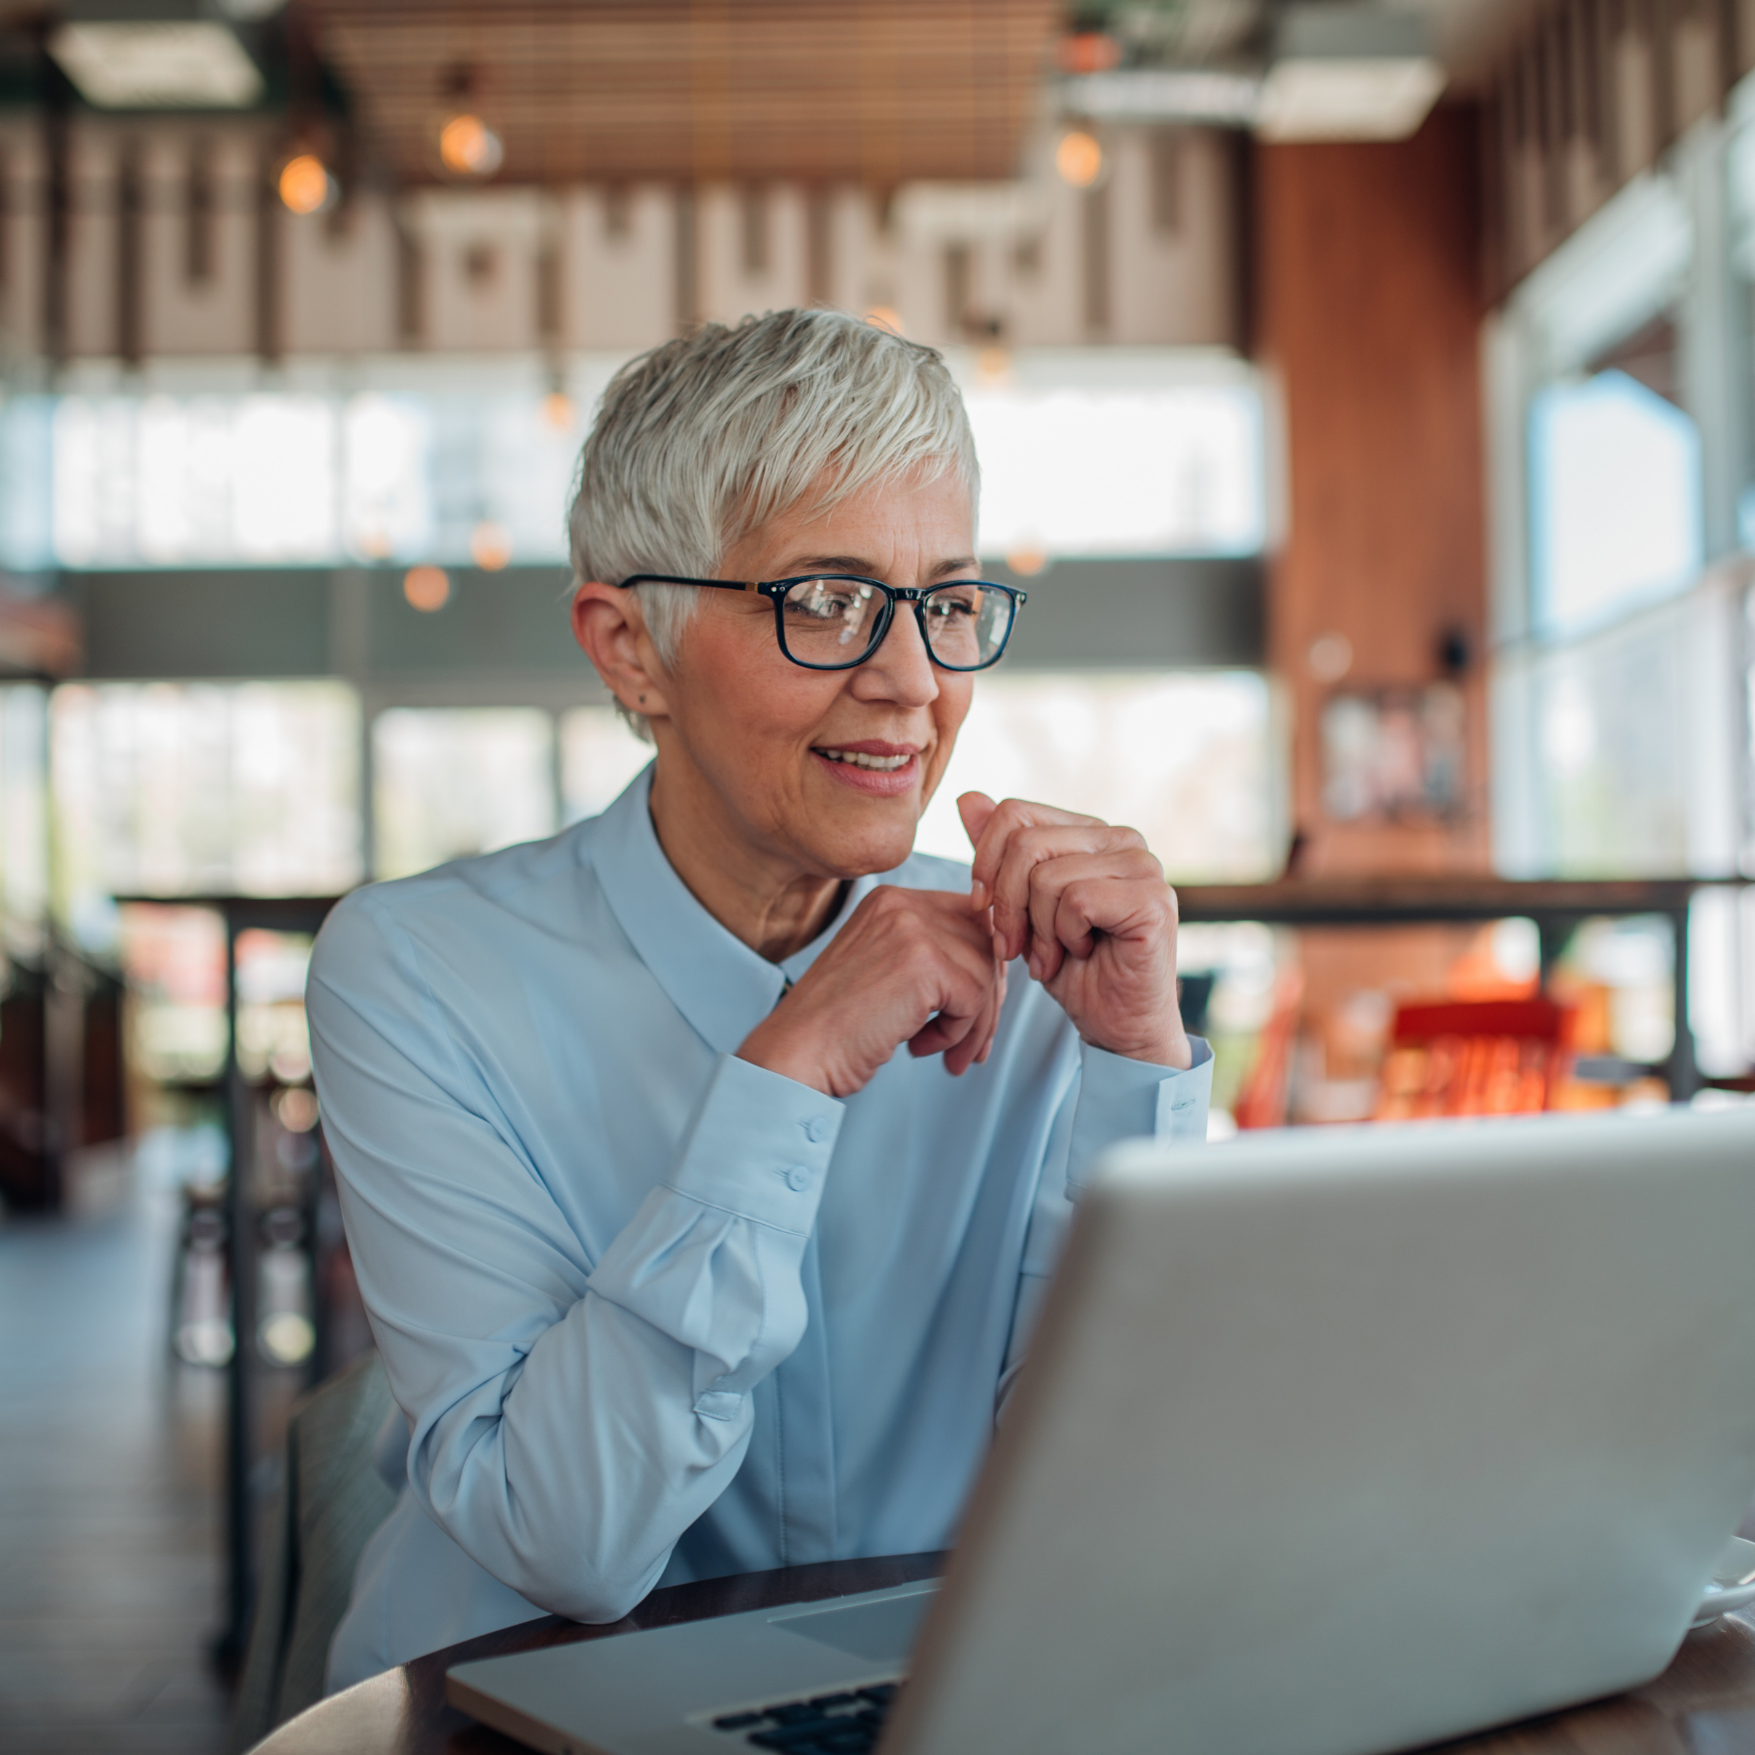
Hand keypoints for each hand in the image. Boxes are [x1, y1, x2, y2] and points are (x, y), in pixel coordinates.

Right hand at [737, 887, 1006, 1097]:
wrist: (796, 1053)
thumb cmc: (838, 1027)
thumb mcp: (884, 972)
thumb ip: (932, 957)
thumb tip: (1001, 968)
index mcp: (891, 900)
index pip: (969, 921)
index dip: (980, 969)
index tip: (969, 1012)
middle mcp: (902, 903)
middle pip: (985, 944)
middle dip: (987, 1000)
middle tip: (970, 1045)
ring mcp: (912, 928)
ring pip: (986, 974)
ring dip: (974, 1024)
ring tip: (946, 1053)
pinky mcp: (923, 963)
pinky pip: (975, 998)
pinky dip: (958, 1033)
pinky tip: (920, 1048)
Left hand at [961, 792, 1189, 1069]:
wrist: (1115, 1025)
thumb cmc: (1071, 968)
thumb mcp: (1020, 908)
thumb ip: (999, 854)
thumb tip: (968, 798)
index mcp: (1090, 832)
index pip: (1015, 813)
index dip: (985, 863)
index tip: (983, 910)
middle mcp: (1122, 839)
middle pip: (1026, 844)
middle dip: (1007, 905)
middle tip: (1016, 947)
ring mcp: (1143, 865)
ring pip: (1047, 876)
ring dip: (1038, 931)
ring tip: (1054, 955)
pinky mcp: (1153, 899)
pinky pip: (1076, 901)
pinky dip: (1065, 937)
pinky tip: (1084, 953)